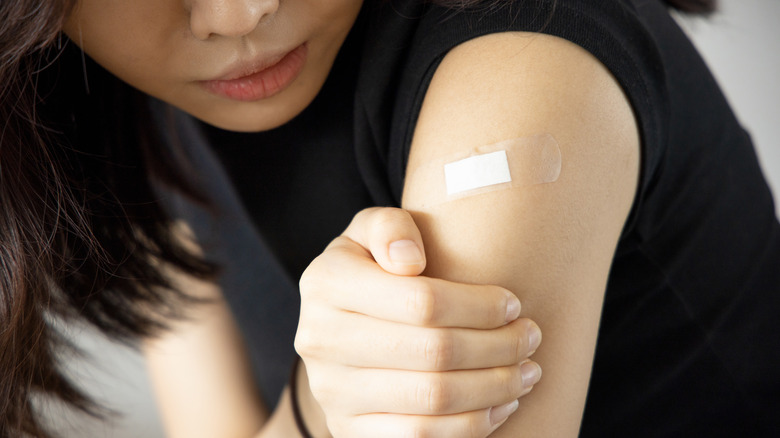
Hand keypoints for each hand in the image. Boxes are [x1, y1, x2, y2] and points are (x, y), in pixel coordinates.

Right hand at [295, 207, 541, 437]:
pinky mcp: (348, 430)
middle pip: (434, 353)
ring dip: (495, 388)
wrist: (339, 322)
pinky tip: (499, 404)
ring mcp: (332, 392)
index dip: (480, 306)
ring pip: (433, 400)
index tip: (513, 304)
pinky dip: (472, 425)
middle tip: (531, 337)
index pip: (423, 301)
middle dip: (499, 347)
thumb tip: (409, 260)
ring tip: (527, 371)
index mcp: (325, 283)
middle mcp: (320, 340)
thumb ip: (389, 227)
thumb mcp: (371, 231)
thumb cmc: (372, 268)